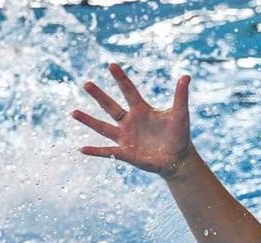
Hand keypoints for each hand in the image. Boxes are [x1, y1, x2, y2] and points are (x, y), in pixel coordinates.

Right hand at [72, 63, 192, 179]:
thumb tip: (186, 76)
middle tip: (86, 84)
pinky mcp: (125, 153)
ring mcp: (126, 137)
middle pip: (111, 106)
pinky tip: (82, 149)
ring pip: (103, 128)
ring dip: (89, 121)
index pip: (129, 91)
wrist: (178, 159)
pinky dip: (95, 151)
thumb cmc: (179, 135)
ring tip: (73, 113)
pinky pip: (107, 151)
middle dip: (99, 96)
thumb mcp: (180, 114)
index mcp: (141, 110)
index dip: (121, 78)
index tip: (111, 65)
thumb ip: (181, 96)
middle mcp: (130, 122)